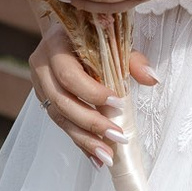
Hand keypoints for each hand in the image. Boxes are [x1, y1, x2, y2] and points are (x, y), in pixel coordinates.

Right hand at [28, 20, 157, 165]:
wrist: (67, 32)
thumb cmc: (92, 34)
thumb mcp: (112, 40)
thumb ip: (131, 59)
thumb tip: (151, 79)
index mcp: (54, 46)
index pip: (69, 75)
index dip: (92, 92)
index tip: (119, 103)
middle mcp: (41, 66)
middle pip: (62, 101)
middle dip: (91, 123)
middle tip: (118, 137)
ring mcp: (40, 85)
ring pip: (59, 117)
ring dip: (85, 140)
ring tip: (108, 157)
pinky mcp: (45, 100)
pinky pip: (62, 124)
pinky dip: (80, 142)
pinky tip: (96, 158)